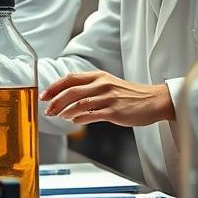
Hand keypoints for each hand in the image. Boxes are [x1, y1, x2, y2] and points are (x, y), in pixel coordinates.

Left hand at [41, 71, 174, 126]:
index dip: (54, 87)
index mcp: (98, 76)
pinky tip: (74, 122)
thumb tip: (68, 100)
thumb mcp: (108, 84)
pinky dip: (80, 119)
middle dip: (55, 101)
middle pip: (71, 91)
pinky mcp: (114, 111)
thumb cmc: (130, 95)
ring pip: (79, 103)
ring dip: (65, 111)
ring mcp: (108, 98)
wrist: (153, 100)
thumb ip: (89, 88)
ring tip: (58, 116)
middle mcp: (102, 84)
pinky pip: (92, 115)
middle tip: (47, 109)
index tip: (43, 95)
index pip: (70, 78)